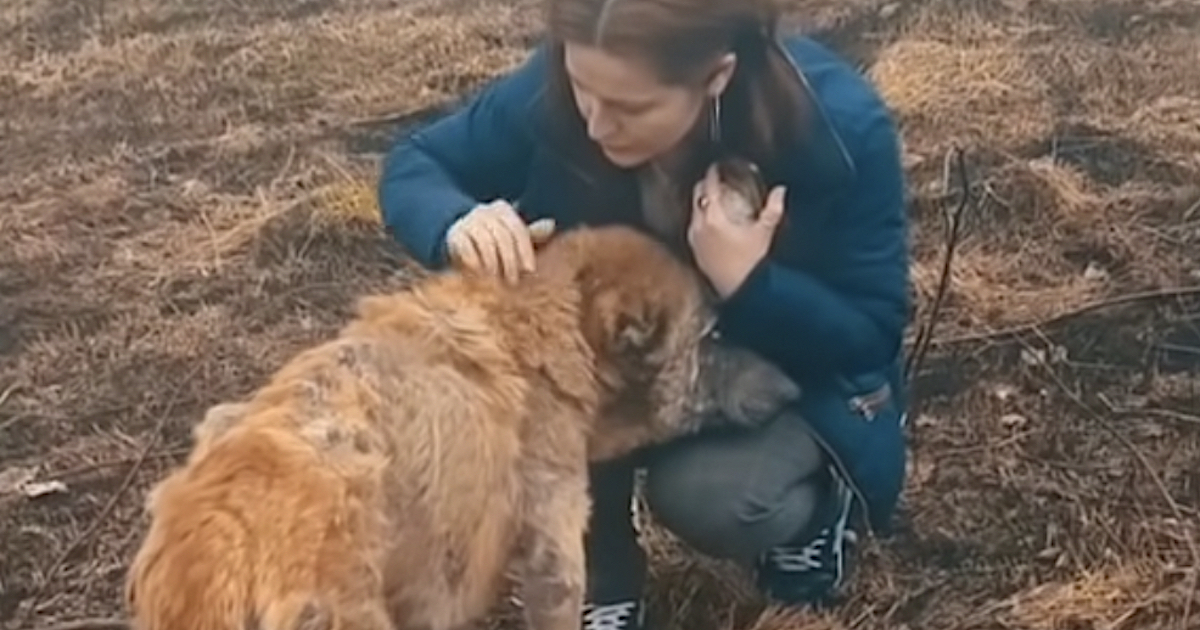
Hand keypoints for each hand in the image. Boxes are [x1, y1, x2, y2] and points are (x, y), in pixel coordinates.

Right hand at [445, 200, 555, 282]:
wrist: (455, 239)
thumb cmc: (492, 241)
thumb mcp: (512, 237)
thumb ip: (531, 234)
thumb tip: (552, 224)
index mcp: (502, 209)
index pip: (518, 230)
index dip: (525, 251)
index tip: (530, 270)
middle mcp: (484, 211)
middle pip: (503, 237)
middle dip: (510, 261)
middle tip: (513, 281)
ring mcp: (468, 221)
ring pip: (486, 243)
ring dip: (493, 264)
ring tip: (497, 280)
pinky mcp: (454, 234)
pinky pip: (467, 248)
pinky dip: (475, 263)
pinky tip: (480, 275)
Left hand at [688, 163, 785, 297]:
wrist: (740, 292)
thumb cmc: (752, 263)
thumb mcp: (765, 232)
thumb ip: (773, 209)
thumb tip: (780, 190)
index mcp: (714, 217)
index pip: (709, 186)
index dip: (713, 174)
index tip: (716, 168)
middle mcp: (699, 226)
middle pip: (697, 197)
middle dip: (704, 186)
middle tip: (714, 181)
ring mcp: (694, 240)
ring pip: (694, 212)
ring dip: (702, 204)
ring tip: (714, 200)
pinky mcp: (695, 253)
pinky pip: (694, 228)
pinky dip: (701, 220)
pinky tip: (711, 224)